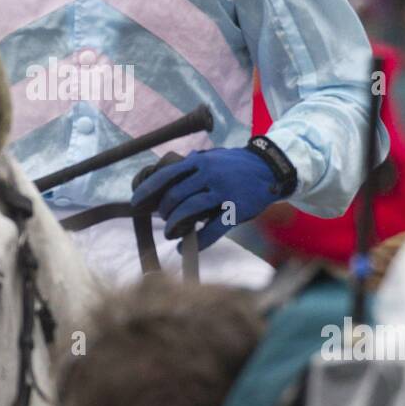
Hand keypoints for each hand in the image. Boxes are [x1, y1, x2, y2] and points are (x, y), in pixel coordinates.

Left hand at [130, 146, 290, 252]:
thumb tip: (163, 173)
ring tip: (170, 233)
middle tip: (163, 218)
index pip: (166, 175)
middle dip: (164, 211)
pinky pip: (212, 229)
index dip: (147, 190)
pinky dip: (196, 241)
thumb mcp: (212, 158)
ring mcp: (223, 192)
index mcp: (200, 161)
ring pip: (189, 210)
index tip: (135, 202)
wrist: (270, 168)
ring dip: (174, 225)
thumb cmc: (236, 165)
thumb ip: (191, 166)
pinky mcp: (236, 210)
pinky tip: (184, 247)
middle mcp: (209, 174)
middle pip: (175, 195)